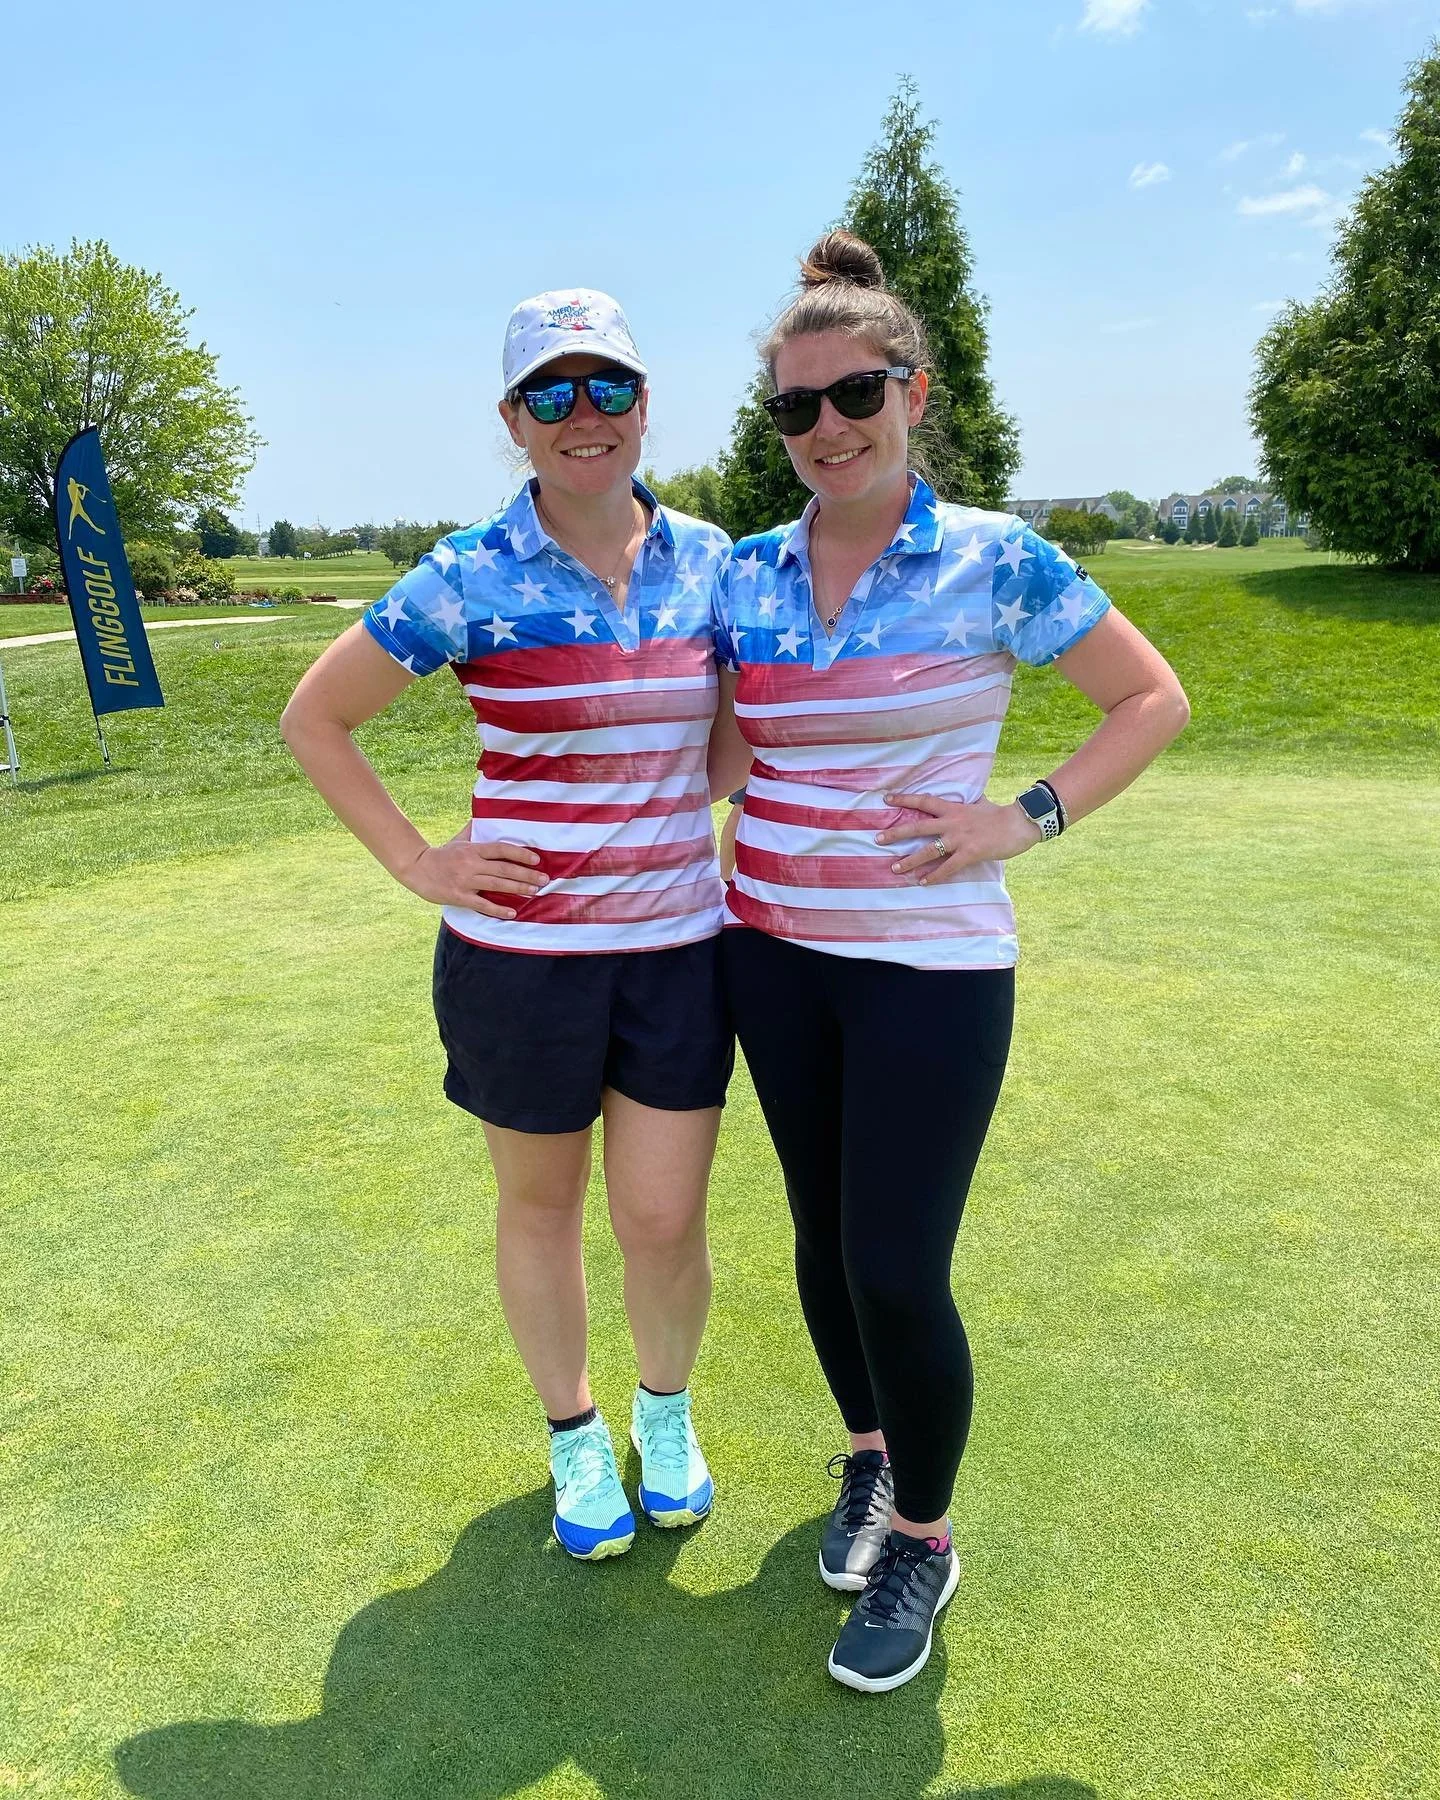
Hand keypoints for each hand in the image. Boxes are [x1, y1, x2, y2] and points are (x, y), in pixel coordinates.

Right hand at [397, 827, 546, 916]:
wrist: (416, 868)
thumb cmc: (441, 854)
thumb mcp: (458, 840)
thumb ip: (473, 830)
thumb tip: (483, 815)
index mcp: (473, 849)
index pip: (501, 849)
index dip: (520, 854)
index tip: (537, 860)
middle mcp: (471, 864)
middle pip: (503, 869)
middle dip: (526, 874)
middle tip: (544, 880)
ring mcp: (465, 881)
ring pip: (496, 885)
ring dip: (517, 889)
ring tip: (534, 891)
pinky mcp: (459, 896)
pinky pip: (482, 904)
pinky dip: (498, 909)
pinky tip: (512, 913)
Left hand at [876, 791, 1041, 883]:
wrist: (1019, 823)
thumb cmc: (999, 815)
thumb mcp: (978, 804)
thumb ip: (965, 804)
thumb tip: (962, 799)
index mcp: (953, 808)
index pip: (924, 802)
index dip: (904, 799)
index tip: (886, 799)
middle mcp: (952, 822)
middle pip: (918, 827)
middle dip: (896, 833)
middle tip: (877, 839)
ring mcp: (960, 839)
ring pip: (929, 850)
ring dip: (910, 860)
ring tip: (894, 868)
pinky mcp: (970, 854)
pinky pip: (948, 867)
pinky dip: (935, 876)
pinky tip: (923, 883)